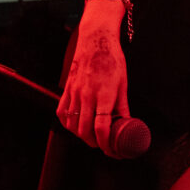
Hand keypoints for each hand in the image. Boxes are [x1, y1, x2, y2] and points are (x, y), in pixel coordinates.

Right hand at [56, 15, 130, 157]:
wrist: (96, 40)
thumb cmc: (112, 59)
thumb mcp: (123, 83)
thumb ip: (123, 106)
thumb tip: (127, 124)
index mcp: (105, 93)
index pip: (102, 127)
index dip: (106, 144)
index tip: (112, 150)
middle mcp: (87, 95)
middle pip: (85, 130)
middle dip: (95, 143)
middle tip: (104, 145)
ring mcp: (74, 92)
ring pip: (72, 125)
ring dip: (81, 136)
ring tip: (92, 136)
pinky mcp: (66, 89)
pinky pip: (62, 113)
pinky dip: (69, 124)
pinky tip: (77, 125)